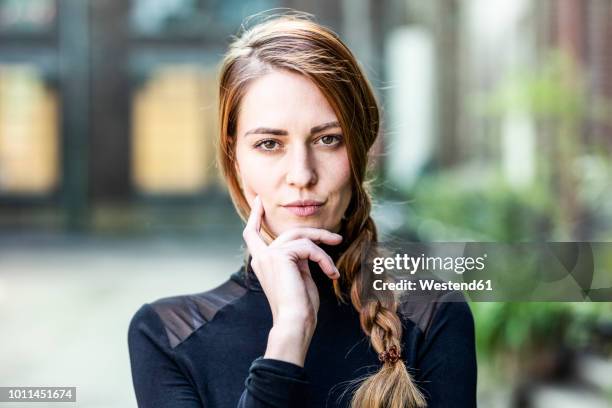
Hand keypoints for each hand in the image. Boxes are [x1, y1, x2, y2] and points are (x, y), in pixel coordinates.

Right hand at [242, 195, 341, 364]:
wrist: (294, 321)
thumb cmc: (300, 306)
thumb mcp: (299, 276)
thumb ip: (298, 258)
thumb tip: (308, 246)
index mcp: (261, 262)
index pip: (252, 233)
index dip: (255, 216)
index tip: (259, 201)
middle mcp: (261, 257)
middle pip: (290, 232)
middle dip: (316, 233)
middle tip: (337, 238)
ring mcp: (269, 255)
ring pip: (301, 237)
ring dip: (323, 249)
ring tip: (334, 269)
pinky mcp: (280, 255)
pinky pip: (308, 248)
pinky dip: (323, 259)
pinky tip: (330, 274)